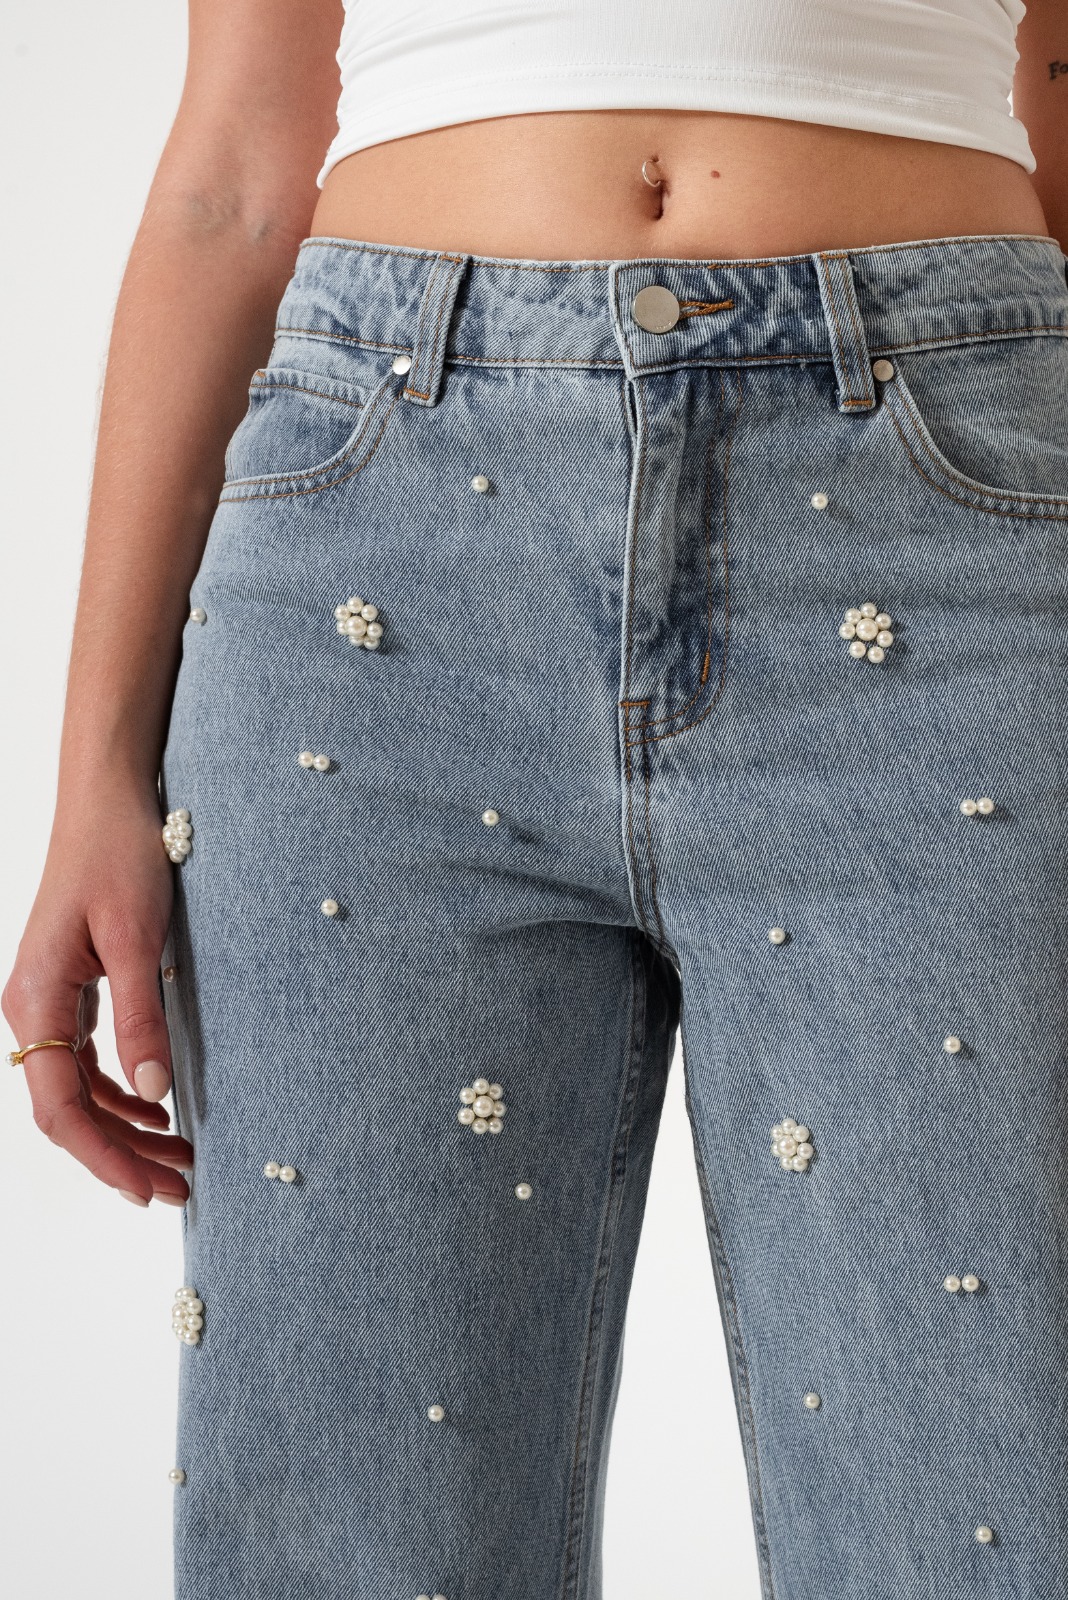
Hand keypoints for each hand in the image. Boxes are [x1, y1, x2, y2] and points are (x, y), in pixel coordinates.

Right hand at [2, 785, 194, 1205]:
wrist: (106, 800)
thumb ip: (141, 1016)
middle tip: (182, 1189)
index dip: (104, 1158)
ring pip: (79, 1091)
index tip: (149, 1192)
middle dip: (122, 1155)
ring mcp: (47, 1002)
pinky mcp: (69, 990)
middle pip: (68, 1110)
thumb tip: (155, 1093)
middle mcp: (30, 1010)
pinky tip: (160, 1108)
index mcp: (35, 1001)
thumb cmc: (119, 855)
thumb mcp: (137, 936)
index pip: (61, 1108)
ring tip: (182, 1160)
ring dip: (127, 1128)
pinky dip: (123, 1091)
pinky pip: (86, 1062)